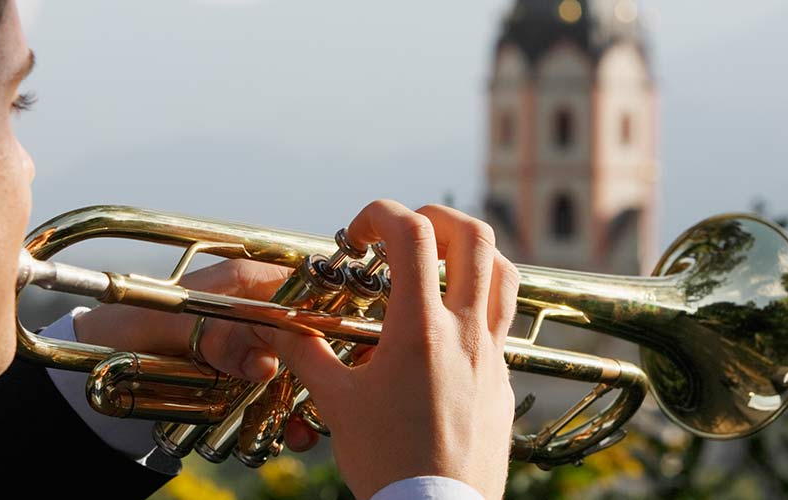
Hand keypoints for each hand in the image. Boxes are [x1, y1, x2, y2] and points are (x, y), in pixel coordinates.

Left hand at [71, 258, 320, 450]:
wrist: (93, 362)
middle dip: (324, 371)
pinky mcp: (246, 380)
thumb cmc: (125, 328)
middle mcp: (257, 313)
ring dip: (309, 401)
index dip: (327, 318)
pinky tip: (291, 436)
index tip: (336, 356)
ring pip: (301, 372)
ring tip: (307, 430)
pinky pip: (278, 398)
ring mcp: (254, 349)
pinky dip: (287, 418)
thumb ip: (215, 337)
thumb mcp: (163, 327)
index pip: (306, 289)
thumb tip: (266, 363)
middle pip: (311, 337)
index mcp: (245, 282)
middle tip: (326, 401)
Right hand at [267, 200, 519, 498]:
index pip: (412, 234)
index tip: (357, 235)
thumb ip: (307, 354)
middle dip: (437, 217)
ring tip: (439, 263)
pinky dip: (481, 300)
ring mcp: (491, 354)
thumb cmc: (386, 462)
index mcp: (421, 330)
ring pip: (506, 273)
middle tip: (405, 232)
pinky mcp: (502, 378)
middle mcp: (466, 332)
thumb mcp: (336, 404)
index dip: (381, 214)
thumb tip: (282, 327)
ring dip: (473, 252)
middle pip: (476, 236)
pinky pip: (504, 320)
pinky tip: (449, 323)